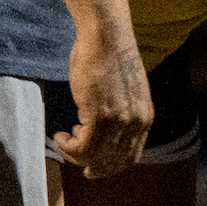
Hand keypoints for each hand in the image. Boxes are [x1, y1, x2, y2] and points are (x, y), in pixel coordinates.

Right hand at [53, 28, 152, 177]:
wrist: (107, 37)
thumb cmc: (111, 60)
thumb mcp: (126, 94)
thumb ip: (122, 115)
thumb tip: (105, 136)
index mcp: (145, 117)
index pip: (130, 157)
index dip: (110, 167)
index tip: (92, 167)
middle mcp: (136, 122)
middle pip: (112, 162)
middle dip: (91, 166)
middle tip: (73, 159)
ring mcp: (119, 120)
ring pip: (94, 157)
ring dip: (74, 154)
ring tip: (65, 138)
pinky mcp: (99, 114)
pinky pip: (81, 147)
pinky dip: (67, 146)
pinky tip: (61, 134)